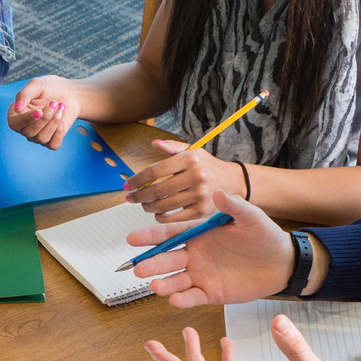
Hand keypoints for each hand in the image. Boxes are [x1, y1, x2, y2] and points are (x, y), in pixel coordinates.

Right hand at [9, 75, 80, 148]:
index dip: (26, 120)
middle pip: (30, 133)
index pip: (14, 124)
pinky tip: (62, 119)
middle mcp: (24, 127)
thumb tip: (16, 108)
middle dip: (45, 118)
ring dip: (54, 122)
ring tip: (60, 107)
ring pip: (42, 139)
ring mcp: (37, 136)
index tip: (39, 111)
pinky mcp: (51, 141)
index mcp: (16, 114)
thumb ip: (24, 94)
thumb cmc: (50, 87)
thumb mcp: (36, 85)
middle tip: (54, 103)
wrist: (70, 93)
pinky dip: (60, 132)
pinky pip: (53, 144)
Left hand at [126, 141, 245, 222]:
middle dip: (139, 196)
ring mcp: (199, 195)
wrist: (232, 181)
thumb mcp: (193, 151)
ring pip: (164, 205)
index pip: (155, 170)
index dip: (138, 179)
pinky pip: (174, 217)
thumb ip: (172, 148)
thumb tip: (154, 143)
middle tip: (130, 197)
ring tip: (143, 204)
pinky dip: (161, 217)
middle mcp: (195, 176)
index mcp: (189, 159)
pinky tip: (157, 213)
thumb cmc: (207, 166)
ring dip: (148, 206)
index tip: (128, 184)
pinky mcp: (201, 211)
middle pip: (157, 190)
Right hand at [129, 190, 296, 307]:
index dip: (151, 236)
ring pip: (175, 280)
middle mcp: (195, 255)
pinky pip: (192, 297)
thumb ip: (235, 206)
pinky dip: (182, 300)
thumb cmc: (265, 236)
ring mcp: (201, 275)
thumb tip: (219, 193)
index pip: (170, 234)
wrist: (281, 262)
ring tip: (154, 286)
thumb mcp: (251, 217)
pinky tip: (174, 300)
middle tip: (139, 268)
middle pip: (167, 259)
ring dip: (163, 284)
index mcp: (199, 234)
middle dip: (152, 263)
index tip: (132, 238)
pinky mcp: (210, 293)